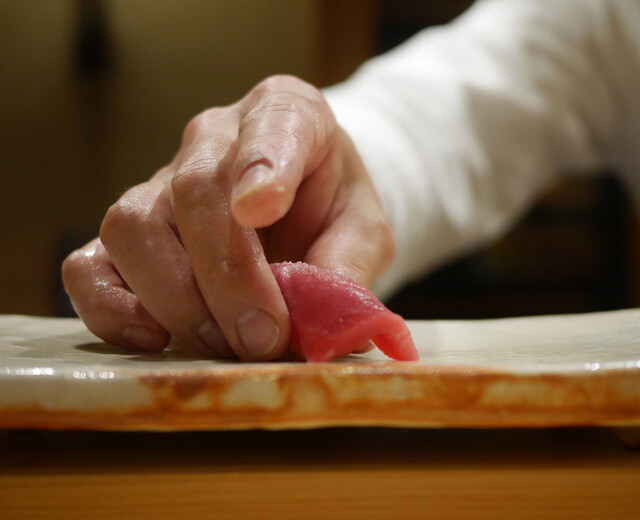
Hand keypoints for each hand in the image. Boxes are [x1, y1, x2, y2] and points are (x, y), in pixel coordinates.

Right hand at [62, 75, 394, 359]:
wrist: (300, 208)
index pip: (272, 123)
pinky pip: (89, 264)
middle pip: (193, 192)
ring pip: (134, 226)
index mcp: (286, 114)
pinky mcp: (127, 234)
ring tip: (223, 344)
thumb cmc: (331, 211)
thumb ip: (347, 266)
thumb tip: (316, 323)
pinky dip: (111, 307)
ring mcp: (160, 181)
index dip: (263, 164)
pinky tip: (155, 337)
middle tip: (261, 338)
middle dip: (227, 277)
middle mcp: (214, 138)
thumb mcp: (364, 231)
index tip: (261, 208)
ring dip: (177, 299)